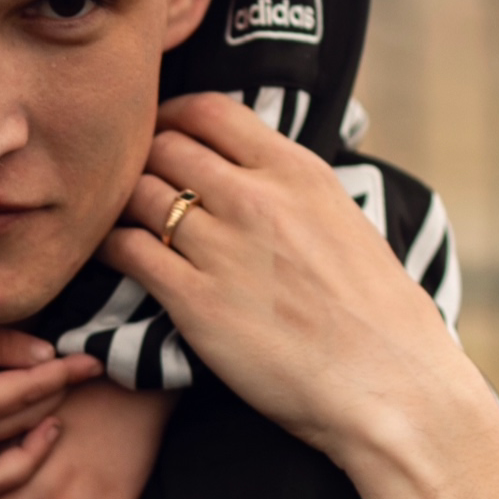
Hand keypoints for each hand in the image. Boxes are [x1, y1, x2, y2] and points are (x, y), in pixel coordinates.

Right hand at [0, 313, 100, 494]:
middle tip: (82, 376)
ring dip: (30, 450)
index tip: (96, 359)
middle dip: (57, 403)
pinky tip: (14, 430)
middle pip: (23, 429)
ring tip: (52, 416)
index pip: (30, 393)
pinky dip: (1, 460)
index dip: (68, 374)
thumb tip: (49, 356)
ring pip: (0, 475)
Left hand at [102, 93, 498, 498]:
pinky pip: (127, 250)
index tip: (162, 133)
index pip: (208, 110)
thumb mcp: (346, 221)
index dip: (173, 117)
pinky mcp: (194, 302)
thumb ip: (293, 191)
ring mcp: (221, 247)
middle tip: (129, 179)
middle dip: (140, 158)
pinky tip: (105, 253)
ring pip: (138, 194)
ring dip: (119, 201)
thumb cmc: (380, 316)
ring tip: (113, 215)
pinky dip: (108, 245)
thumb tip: (257, 174)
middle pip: (163, 146)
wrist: (393, 388)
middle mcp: (255, 198)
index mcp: (297, 171)